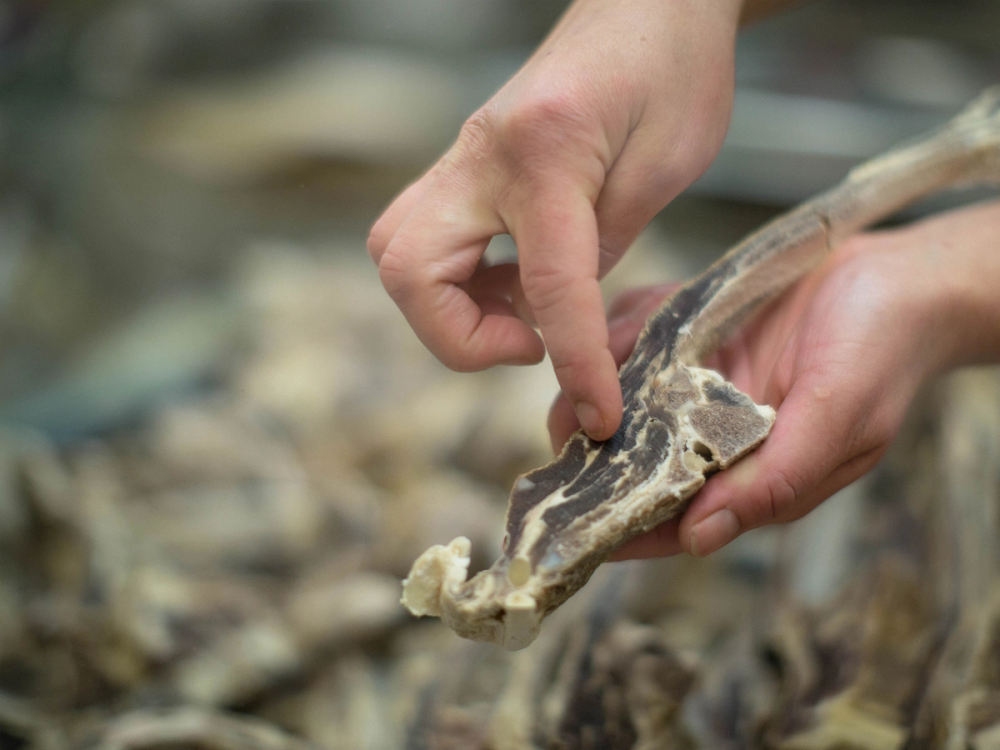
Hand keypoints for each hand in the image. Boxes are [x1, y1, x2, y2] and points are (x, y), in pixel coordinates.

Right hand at [367, 0, 741, 440]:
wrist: (648, 0)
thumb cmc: (673, 67)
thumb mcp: (667, 163)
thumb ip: (605, 247)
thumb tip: (560, 319)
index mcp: (546, 153)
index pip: (548, 287)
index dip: (574, 364)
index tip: (599, 413)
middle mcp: (481, 154)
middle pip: (407, 270)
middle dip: (459, 339)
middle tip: (530, 344)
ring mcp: (463, 158)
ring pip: (399, 256)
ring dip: (448, 312)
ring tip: (522, 318)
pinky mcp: (466, 168)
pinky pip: (425, 239)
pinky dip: (458, 284)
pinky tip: (516, 287)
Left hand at [549, 201, 999, 557]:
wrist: (897, 274)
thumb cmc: (881, 354)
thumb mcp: (837, 422)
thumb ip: (773, 482)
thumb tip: (701, 538)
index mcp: (747, 474)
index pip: (670, 518)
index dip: (620, 529)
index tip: (568, 529)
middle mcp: (714, 435)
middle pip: (633, 460)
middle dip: (591, 451)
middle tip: (563, 433)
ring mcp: (700, 383)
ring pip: (626, 398)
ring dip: (598, 388)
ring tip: (577, 373)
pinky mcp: (694, 332)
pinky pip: (642, 338)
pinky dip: (624, 331)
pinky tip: (617, 326)